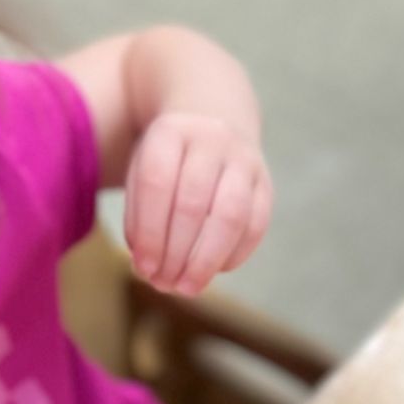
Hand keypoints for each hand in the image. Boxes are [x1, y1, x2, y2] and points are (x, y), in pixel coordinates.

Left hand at [123, 111, 271, 297]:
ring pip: (231, 216)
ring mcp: (244, 160)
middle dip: (176, 253)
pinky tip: (213, 271)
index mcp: (171, 132)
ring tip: (188, 287)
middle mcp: (212, 140)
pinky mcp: (265, 183)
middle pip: (193, 204)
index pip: (157, 184)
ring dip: (207, 260)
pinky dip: (234, 255)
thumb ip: (138, 216)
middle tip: (164, 284)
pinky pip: (255, 225)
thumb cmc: (168, 160)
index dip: (150, 232)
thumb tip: (147, 265)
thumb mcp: (140, 171)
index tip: (143, 267)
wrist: (213, 117)